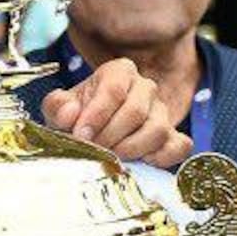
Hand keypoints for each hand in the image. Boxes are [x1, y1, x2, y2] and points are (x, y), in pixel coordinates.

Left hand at [43, 57, 191, 167]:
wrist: (91, 133)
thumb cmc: (76, 118)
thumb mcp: (59, 110)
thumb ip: (58, 107)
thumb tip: (70, 113)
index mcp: (119, 72)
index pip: (113, 89)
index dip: (96, 115)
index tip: (81, 135)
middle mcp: (145, 88)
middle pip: (135, 111)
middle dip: (110, 136)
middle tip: (93, 150)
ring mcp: (162, 112)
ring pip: (157, 130)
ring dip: (130, 149)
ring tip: (111, 157)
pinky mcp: (173, 137)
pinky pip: (179, 147)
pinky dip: (160, 159)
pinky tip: (138, 163)